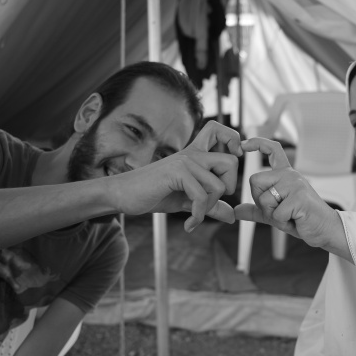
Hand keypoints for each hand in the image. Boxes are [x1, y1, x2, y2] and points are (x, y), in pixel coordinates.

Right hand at [109, 121, 242, 231]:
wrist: (122, 195)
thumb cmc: (153, 195)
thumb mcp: (187, 201)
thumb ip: (210, 205)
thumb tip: (232, 216)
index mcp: (195, 154)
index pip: (219, 130)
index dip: (234, 141)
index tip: (229, 164)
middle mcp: (192, 154)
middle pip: (231, 162)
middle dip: (229, 187)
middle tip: (212, 200)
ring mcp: (184, 161)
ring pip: (218, 186)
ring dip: (209, 208)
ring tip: (194, 216)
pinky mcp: (176, 172)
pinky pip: (201, 197)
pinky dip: (197, 216)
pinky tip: (188, 225)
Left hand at [234, 138, 340, 249]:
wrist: (324, 229)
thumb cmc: (300, 218)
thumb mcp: (274, 214)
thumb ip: (256, 210)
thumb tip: (237, 210)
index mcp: (284, 174)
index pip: (272, 150)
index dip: (256, 143)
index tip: (243, 144)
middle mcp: (289, 174)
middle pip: (254, 181)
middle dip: (260, 201)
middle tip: (279, 210)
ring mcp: (295, 184)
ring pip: (264, 199)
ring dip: (272, 215)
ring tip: (289, 215)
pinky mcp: (299, 197)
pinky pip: (276, 213)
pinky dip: (282, 222)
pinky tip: (295, 219)